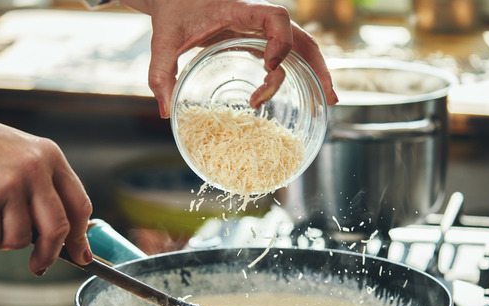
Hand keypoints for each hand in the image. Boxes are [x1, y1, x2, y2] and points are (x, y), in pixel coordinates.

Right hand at [0, 106, 92, 274]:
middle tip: (40, 265)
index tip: (80, 256)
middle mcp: (34, 168)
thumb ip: (49, 191)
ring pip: (21, 239)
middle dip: (50, 254)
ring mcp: (8, 182)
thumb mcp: (27, 157)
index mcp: (52, 157)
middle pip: (58, 229)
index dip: (81, 237)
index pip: (80, 206)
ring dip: (8, 240)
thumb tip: (69, 241)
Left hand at [121, 0, 337, 117]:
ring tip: (326, 101)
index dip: (280, 41)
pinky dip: (298, 72)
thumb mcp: (162, 40)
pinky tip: (305, 94)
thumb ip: (161, 74)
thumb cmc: (172, 11)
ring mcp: (260, 30)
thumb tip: (164, 112)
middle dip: (317, 65)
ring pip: (299, 47)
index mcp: (240, 10)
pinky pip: (285, 54)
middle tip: (326, 95)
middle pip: (301, 37)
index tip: (269, 66)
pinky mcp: (256, 40)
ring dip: (315, 71)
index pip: (275, 18)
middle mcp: (257, 19)